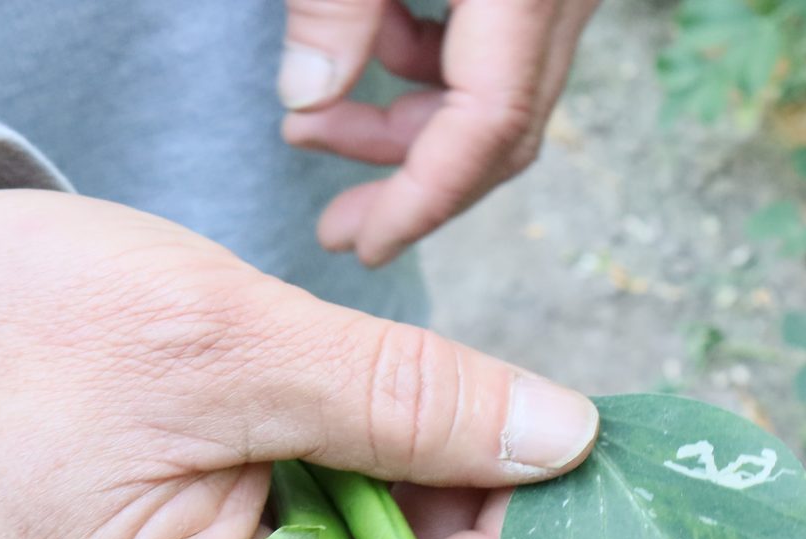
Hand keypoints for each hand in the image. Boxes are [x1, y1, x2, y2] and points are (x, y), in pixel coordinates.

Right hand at [0, 190, 597, 538]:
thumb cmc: (1, 334)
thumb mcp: (226, 345)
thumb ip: (406, 399)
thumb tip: (562, 437)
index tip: (535, 447)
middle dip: (450, 517)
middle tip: (459, 401)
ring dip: (388, 491)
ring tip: (363, 393)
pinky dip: (329, 483)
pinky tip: (309, 413)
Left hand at [277, 0, 599, 265]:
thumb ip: (334, 9)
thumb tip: (306, 99)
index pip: (490, 128)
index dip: (423, 200)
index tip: (365, 248)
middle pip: (500, 129)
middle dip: (411, 186)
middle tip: (334, 226)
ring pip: (499, 97)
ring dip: (409, 126)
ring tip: (315, 121)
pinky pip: (499, 53)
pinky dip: (431, 69)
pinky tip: (371, 41)